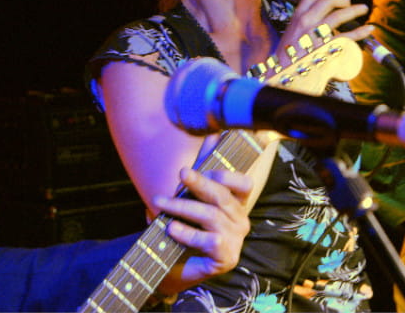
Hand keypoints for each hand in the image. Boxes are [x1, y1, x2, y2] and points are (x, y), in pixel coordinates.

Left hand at [152, 168, 252, 292]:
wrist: (176, 269)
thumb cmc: (187, 228)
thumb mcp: (193, 195)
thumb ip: (203, 167)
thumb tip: (212, 134)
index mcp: (237, 203)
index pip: (244, 184)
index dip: (227, 174)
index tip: (202, 167)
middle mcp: (241, 220)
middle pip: (223, 196)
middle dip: (200, 183)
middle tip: (182, 173)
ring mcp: (236, 240)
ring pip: (211, 216)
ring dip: (183, 206)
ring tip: (160, 202)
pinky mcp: (226, 258)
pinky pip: (208, 240)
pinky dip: (188, 233)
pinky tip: (171, 228)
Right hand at [280, 0, 372, 51]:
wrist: (282, 76)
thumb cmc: (288, 57)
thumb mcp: (292, 33)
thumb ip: (304, 22)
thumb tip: (321, 15)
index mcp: (298, 16)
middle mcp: (306, 22)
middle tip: (348, 3)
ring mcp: (315, 34)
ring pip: (339, 15)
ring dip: (355, 10)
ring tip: (362, 9)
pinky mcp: (325, 48)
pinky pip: (347, 37)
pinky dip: (360, 31)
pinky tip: (367, 29)